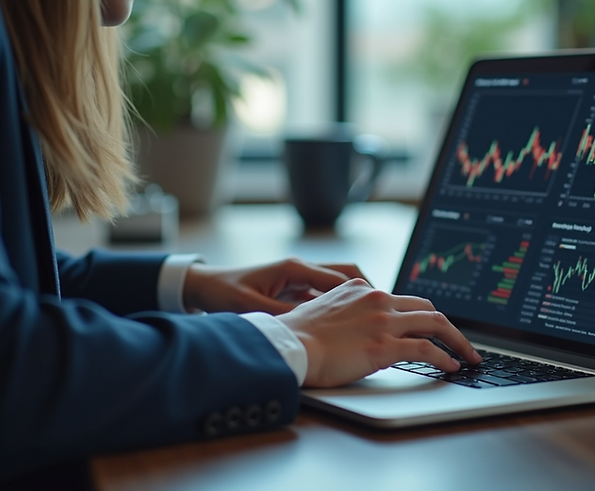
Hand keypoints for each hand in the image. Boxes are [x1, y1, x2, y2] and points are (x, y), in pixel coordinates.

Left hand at [182, 258, 365, 314]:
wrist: (205, 286)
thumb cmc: (225, 294)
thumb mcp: (253, 307)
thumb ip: (282, 316)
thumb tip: (309, 326)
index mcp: (294, 268)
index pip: (340, 277)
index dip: (364, 292)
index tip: (382, 307)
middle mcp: (300, 268)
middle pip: (348, 273)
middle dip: (371, 290)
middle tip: (389, 310)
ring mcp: (298, 277)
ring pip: (339, 283)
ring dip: (357, 297)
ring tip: (374, 317)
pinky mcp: (294, 287)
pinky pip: (325, 292)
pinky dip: (340, 305)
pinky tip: (348, 324)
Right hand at [277, 278, 481, 387]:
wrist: (287, 345)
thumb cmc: (297, 336)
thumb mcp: (324, 311)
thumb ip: (348, 316)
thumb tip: (363, 334)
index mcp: (361, 289)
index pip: (402, 299)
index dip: (421, 316)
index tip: (433, 329)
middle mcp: (377, 299)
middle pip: (427, 307)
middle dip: (449, 326)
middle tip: (461, 342)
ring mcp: (383, 320)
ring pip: (435, 324)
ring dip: (457, 341)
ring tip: (469, 356)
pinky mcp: (385, 344)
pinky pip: (426, 349)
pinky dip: (445, 357)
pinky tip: (452, 366)